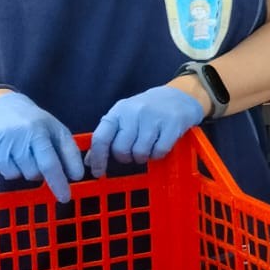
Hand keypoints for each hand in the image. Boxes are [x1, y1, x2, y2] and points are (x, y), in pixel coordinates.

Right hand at [0, 89, 83, 203]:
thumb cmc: (33, 121)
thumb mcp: (56, 130)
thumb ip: (69, 152)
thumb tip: (77, 176)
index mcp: (37, 130)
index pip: (50, 164)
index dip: (58, 183)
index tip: (65, 197)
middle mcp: (15, 136)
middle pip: (31, 173)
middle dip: (35, 171)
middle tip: (32, 155)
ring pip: (11, 175)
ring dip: (16, 169)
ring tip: (15, 150)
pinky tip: (0, 151)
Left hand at [88, 82, 203, 177]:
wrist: (179, 96)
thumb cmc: (147, 110)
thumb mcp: (124, 118)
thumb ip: (107, 137)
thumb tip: (90, 162)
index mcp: (119, 111)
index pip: (101, 137)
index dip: (98, 158)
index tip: (98, 172)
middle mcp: (134, 112)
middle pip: (121, 149)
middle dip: (126, 157)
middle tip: (133, 152)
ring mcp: (154, 118)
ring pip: (140, 153)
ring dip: (143, 157)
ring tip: (148, 147)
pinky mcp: (172, 125)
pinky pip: (159, 152)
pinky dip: (158, 155)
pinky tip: (159, 145)